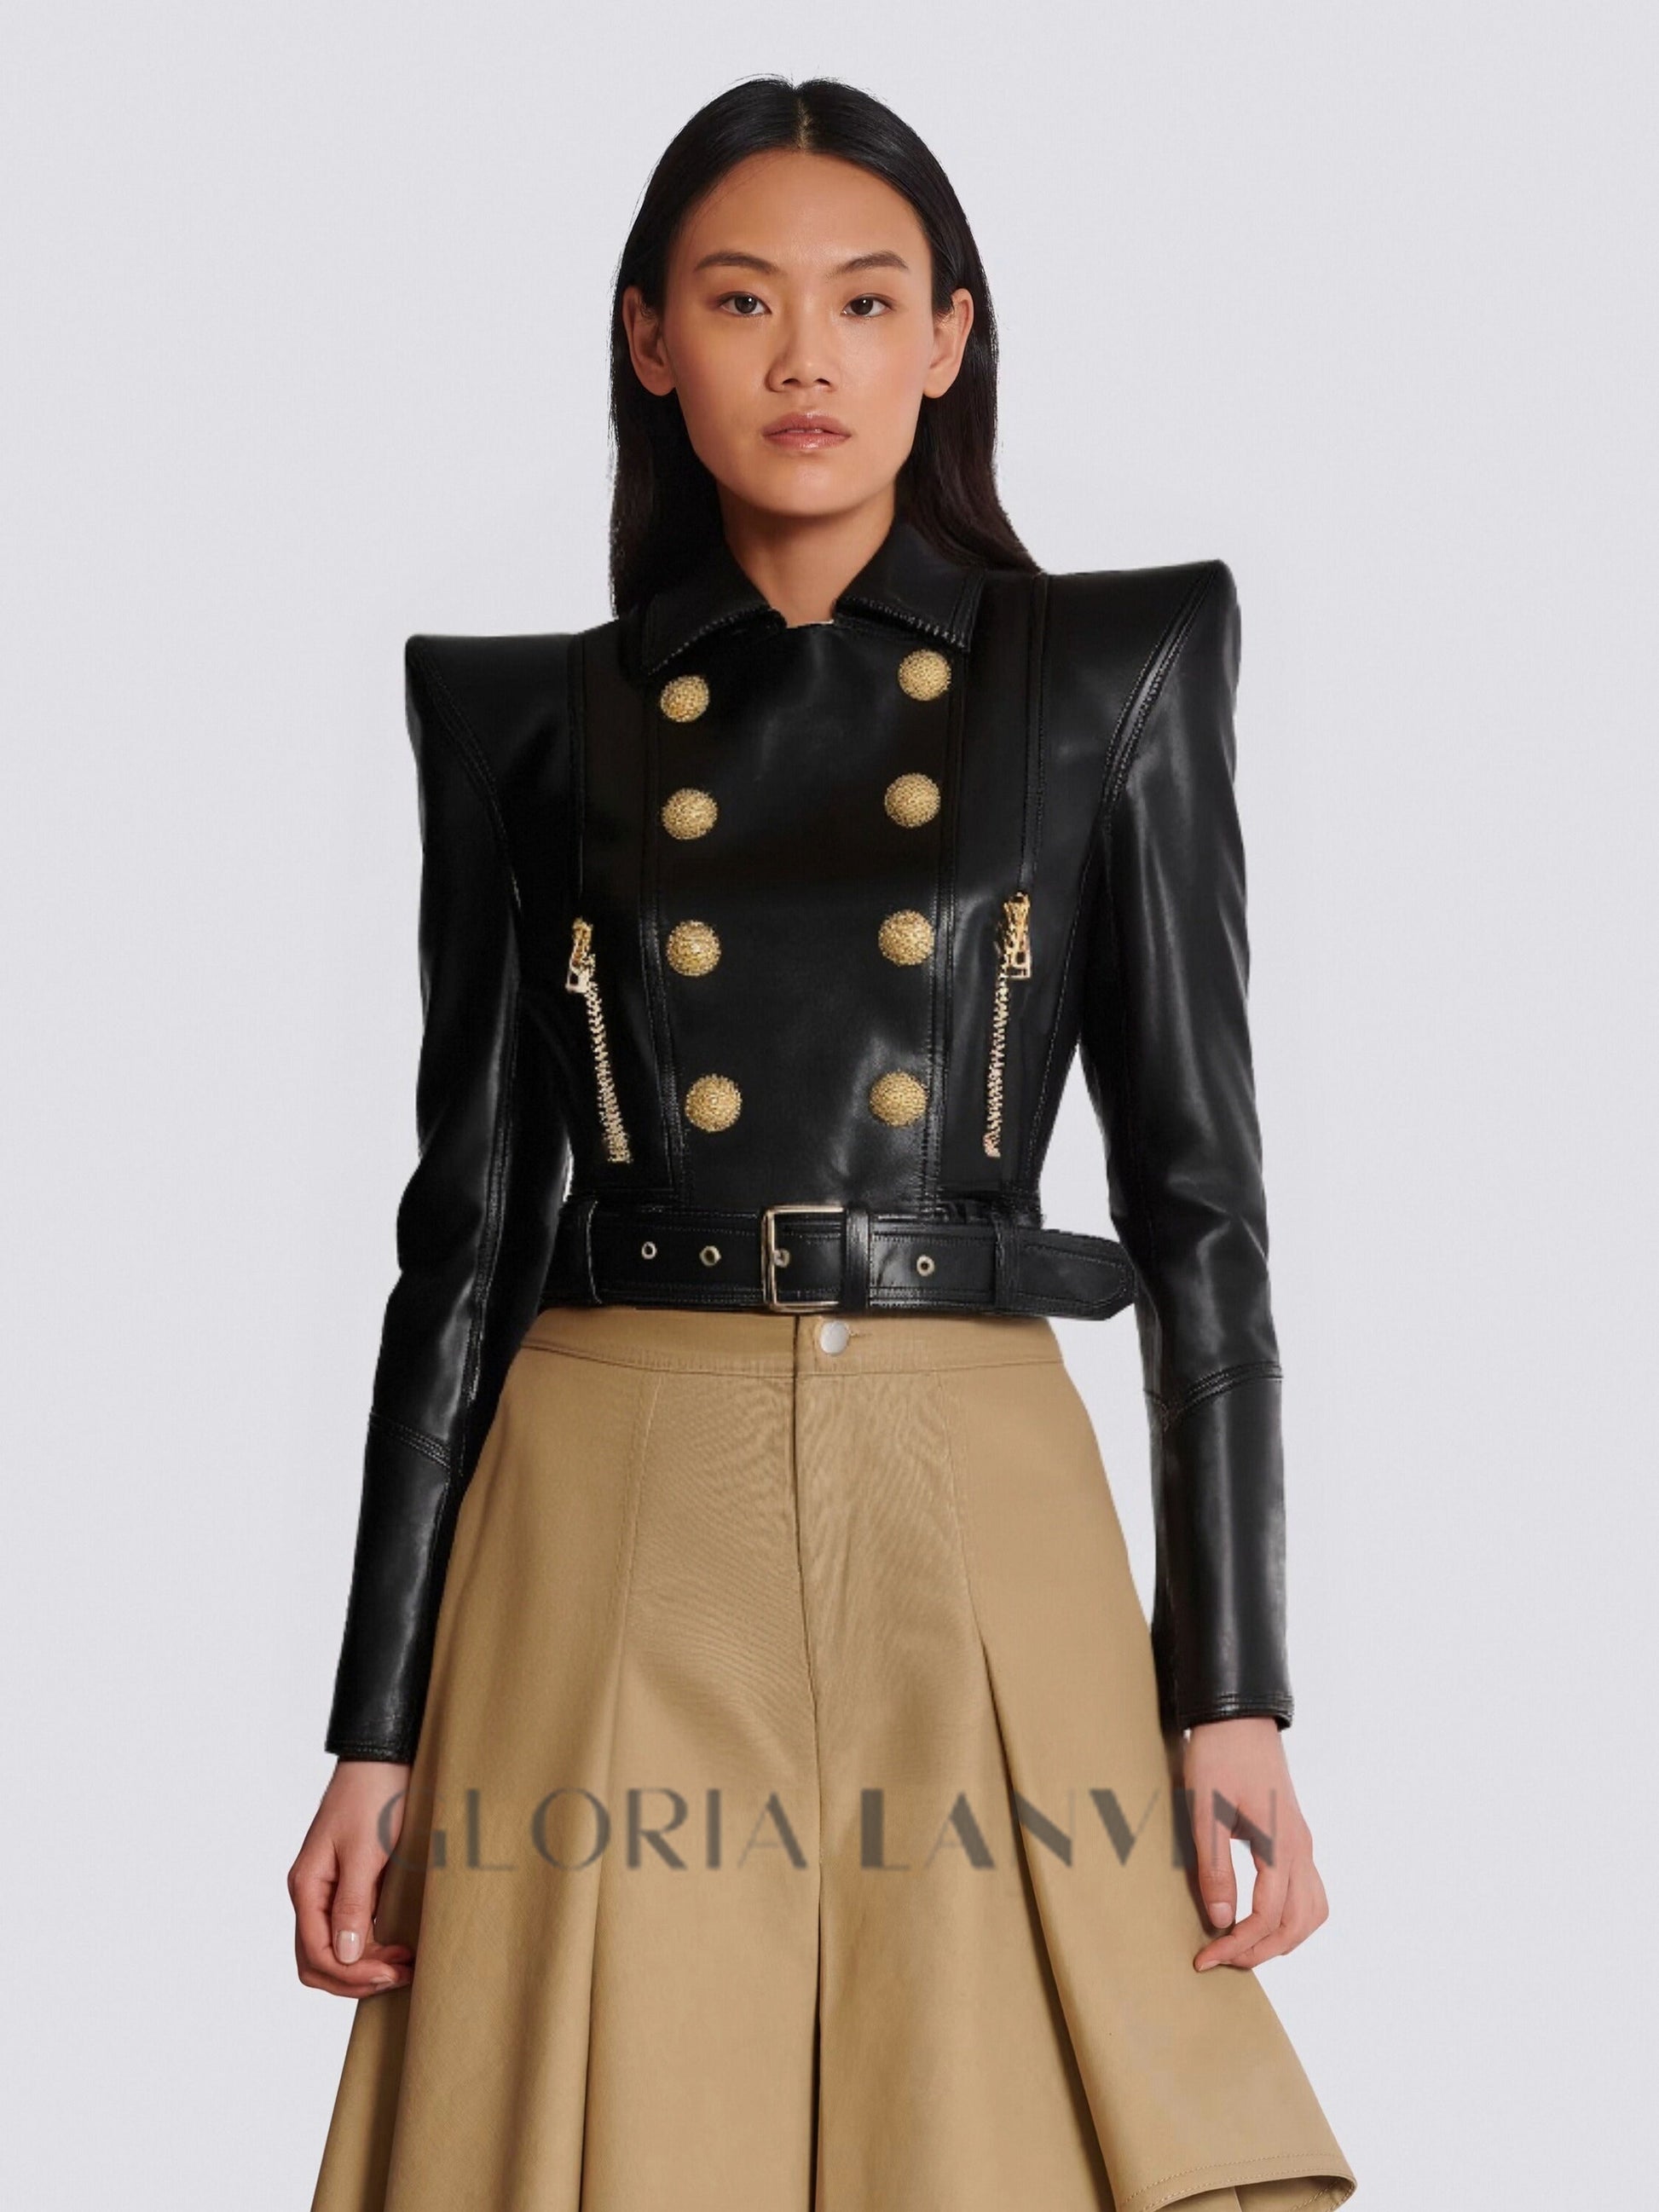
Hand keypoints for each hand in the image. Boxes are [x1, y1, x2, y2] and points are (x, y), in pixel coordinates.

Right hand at [289, 1759, 416, 1997]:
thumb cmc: (373, 1796)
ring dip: (362, 1966)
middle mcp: (311, 1893)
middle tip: (400, 1974)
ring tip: (403, 1964)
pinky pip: (347, 1930)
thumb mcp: (365, 1851)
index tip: (392, 1972)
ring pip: (331, 1950)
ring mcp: (327, 1889)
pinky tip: (395, 1945)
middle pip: (318, 1961)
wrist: (383, 1758)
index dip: (352, 1974)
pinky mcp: (347, 1883)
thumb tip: (343, 1958)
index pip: (316, 1955)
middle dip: (355, 1978)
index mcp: (307, 1887)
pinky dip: (367, 1947)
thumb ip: (352, 1905)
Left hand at [1183, 1715, 1328, 1970]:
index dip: (1237, 1946)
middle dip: (1261, 1950)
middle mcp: (1300, 1847)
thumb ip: (1215, 1867)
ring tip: (1245, 1946)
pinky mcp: (1296, 1834)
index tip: (1204, 1959)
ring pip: (1313, 1911)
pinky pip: (1310, 1891)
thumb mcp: (1204, 1810)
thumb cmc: (1217, 1755)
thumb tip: (1221, 1922)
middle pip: (1297, 1924)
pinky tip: (1264, 1917)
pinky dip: (1293, 1916)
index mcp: (1279, 1843)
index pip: (1267, 1917)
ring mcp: (1303, 1841)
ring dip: (1284, 1938)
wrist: (1237, 1714)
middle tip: (1223, 1959)